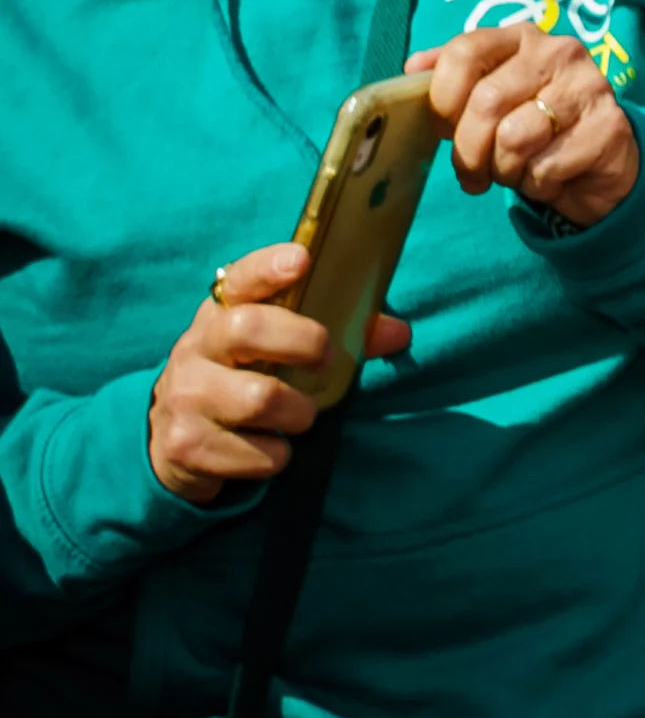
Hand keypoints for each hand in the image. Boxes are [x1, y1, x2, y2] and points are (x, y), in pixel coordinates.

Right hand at [149, 241, 409, 501]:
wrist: (174, 442)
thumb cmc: (242, 381)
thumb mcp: (275, 353)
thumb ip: (339, 336)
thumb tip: (398, 333)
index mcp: (220, 317)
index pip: (240, 280)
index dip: (268, 268)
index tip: (302, 261)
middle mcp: (195, 350)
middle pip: (246, 329)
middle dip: (303, 342)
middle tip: (324, 362)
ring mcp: (185, 398)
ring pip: (260, 399)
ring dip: (298, 414)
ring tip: (298, 418)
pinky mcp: (186, 446)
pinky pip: (259, 453)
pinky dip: (278, 456)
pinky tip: (268, 448)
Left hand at [407, 29, 639, 228]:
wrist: (603, 161)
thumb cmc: (535, 127)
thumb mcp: (492, 97)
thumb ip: (454, 79)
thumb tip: (412, 69)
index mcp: (523, 37)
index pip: (465, 51)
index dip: (443, 97)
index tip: (444, 127)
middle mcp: (559, 52)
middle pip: (486, 101)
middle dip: (469, 150)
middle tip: (472, 172)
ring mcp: (590, 87)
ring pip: (515, 138)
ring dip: (504, 170)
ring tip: (513, 172)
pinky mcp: (609, 127)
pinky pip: (547, 166)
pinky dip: (536, 184)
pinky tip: (548, 178)